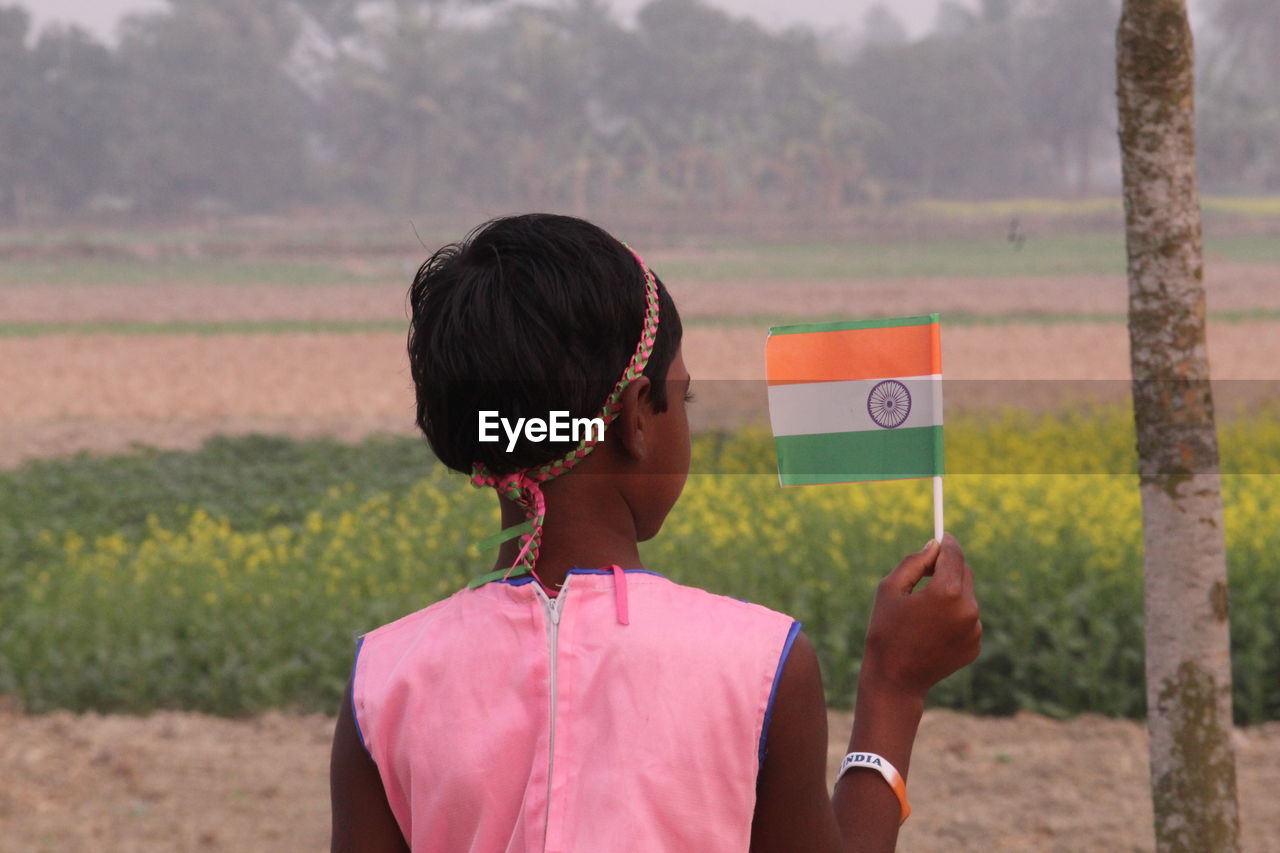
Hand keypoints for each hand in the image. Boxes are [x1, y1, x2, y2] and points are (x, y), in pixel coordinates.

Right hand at [860, 533, 981, 700]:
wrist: (895, 680)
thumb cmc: (885, 631)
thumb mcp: (889, 589)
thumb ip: (914, 562)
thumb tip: (935, 546)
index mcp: (946, 592)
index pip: (955, 554)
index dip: (947, 542)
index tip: (942, 536)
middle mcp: (967, 609)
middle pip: (965, 573)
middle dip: (949, 568)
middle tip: (927, 571)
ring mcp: (974, 629)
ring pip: (967, 596)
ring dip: (950, 594)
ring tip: (922, 611)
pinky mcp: (975, 645)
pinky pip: (968, 619)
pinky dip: (954, 617)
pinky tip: (931, 631)